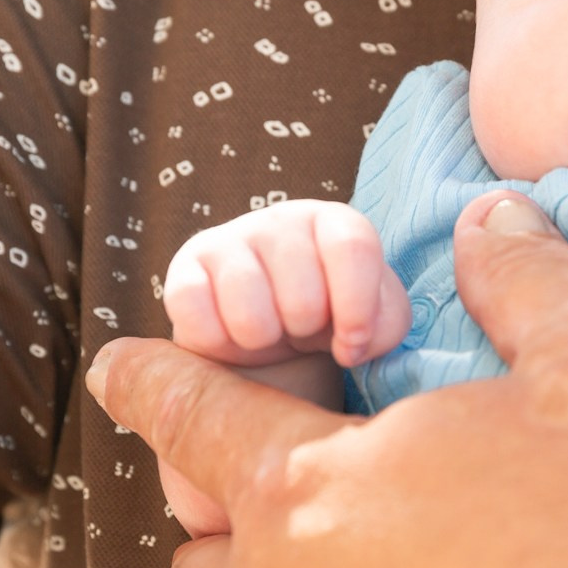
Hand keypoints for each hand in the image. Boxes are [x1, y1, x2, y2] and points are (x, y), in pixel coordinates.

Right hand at [163, 199, 410, 369]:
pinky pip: (198, 316)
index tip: (350, 347)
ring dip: (264, 340)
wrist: (268, 336)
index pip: (353, 247)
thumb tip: (349, 343)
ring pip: (250, 311)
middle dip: (306, 330)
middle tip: (301, 327)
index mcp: (332, 222)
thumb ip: (383, 324)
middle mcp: (280, 220)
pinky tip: (230, 333)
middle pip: (303, 294)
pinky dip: (219, 342)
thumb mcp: (373, 323)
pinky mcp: (184, 270)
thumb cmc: (328, 320)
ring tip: (269, 331)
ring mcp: (227, 239)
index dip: (356, 308)